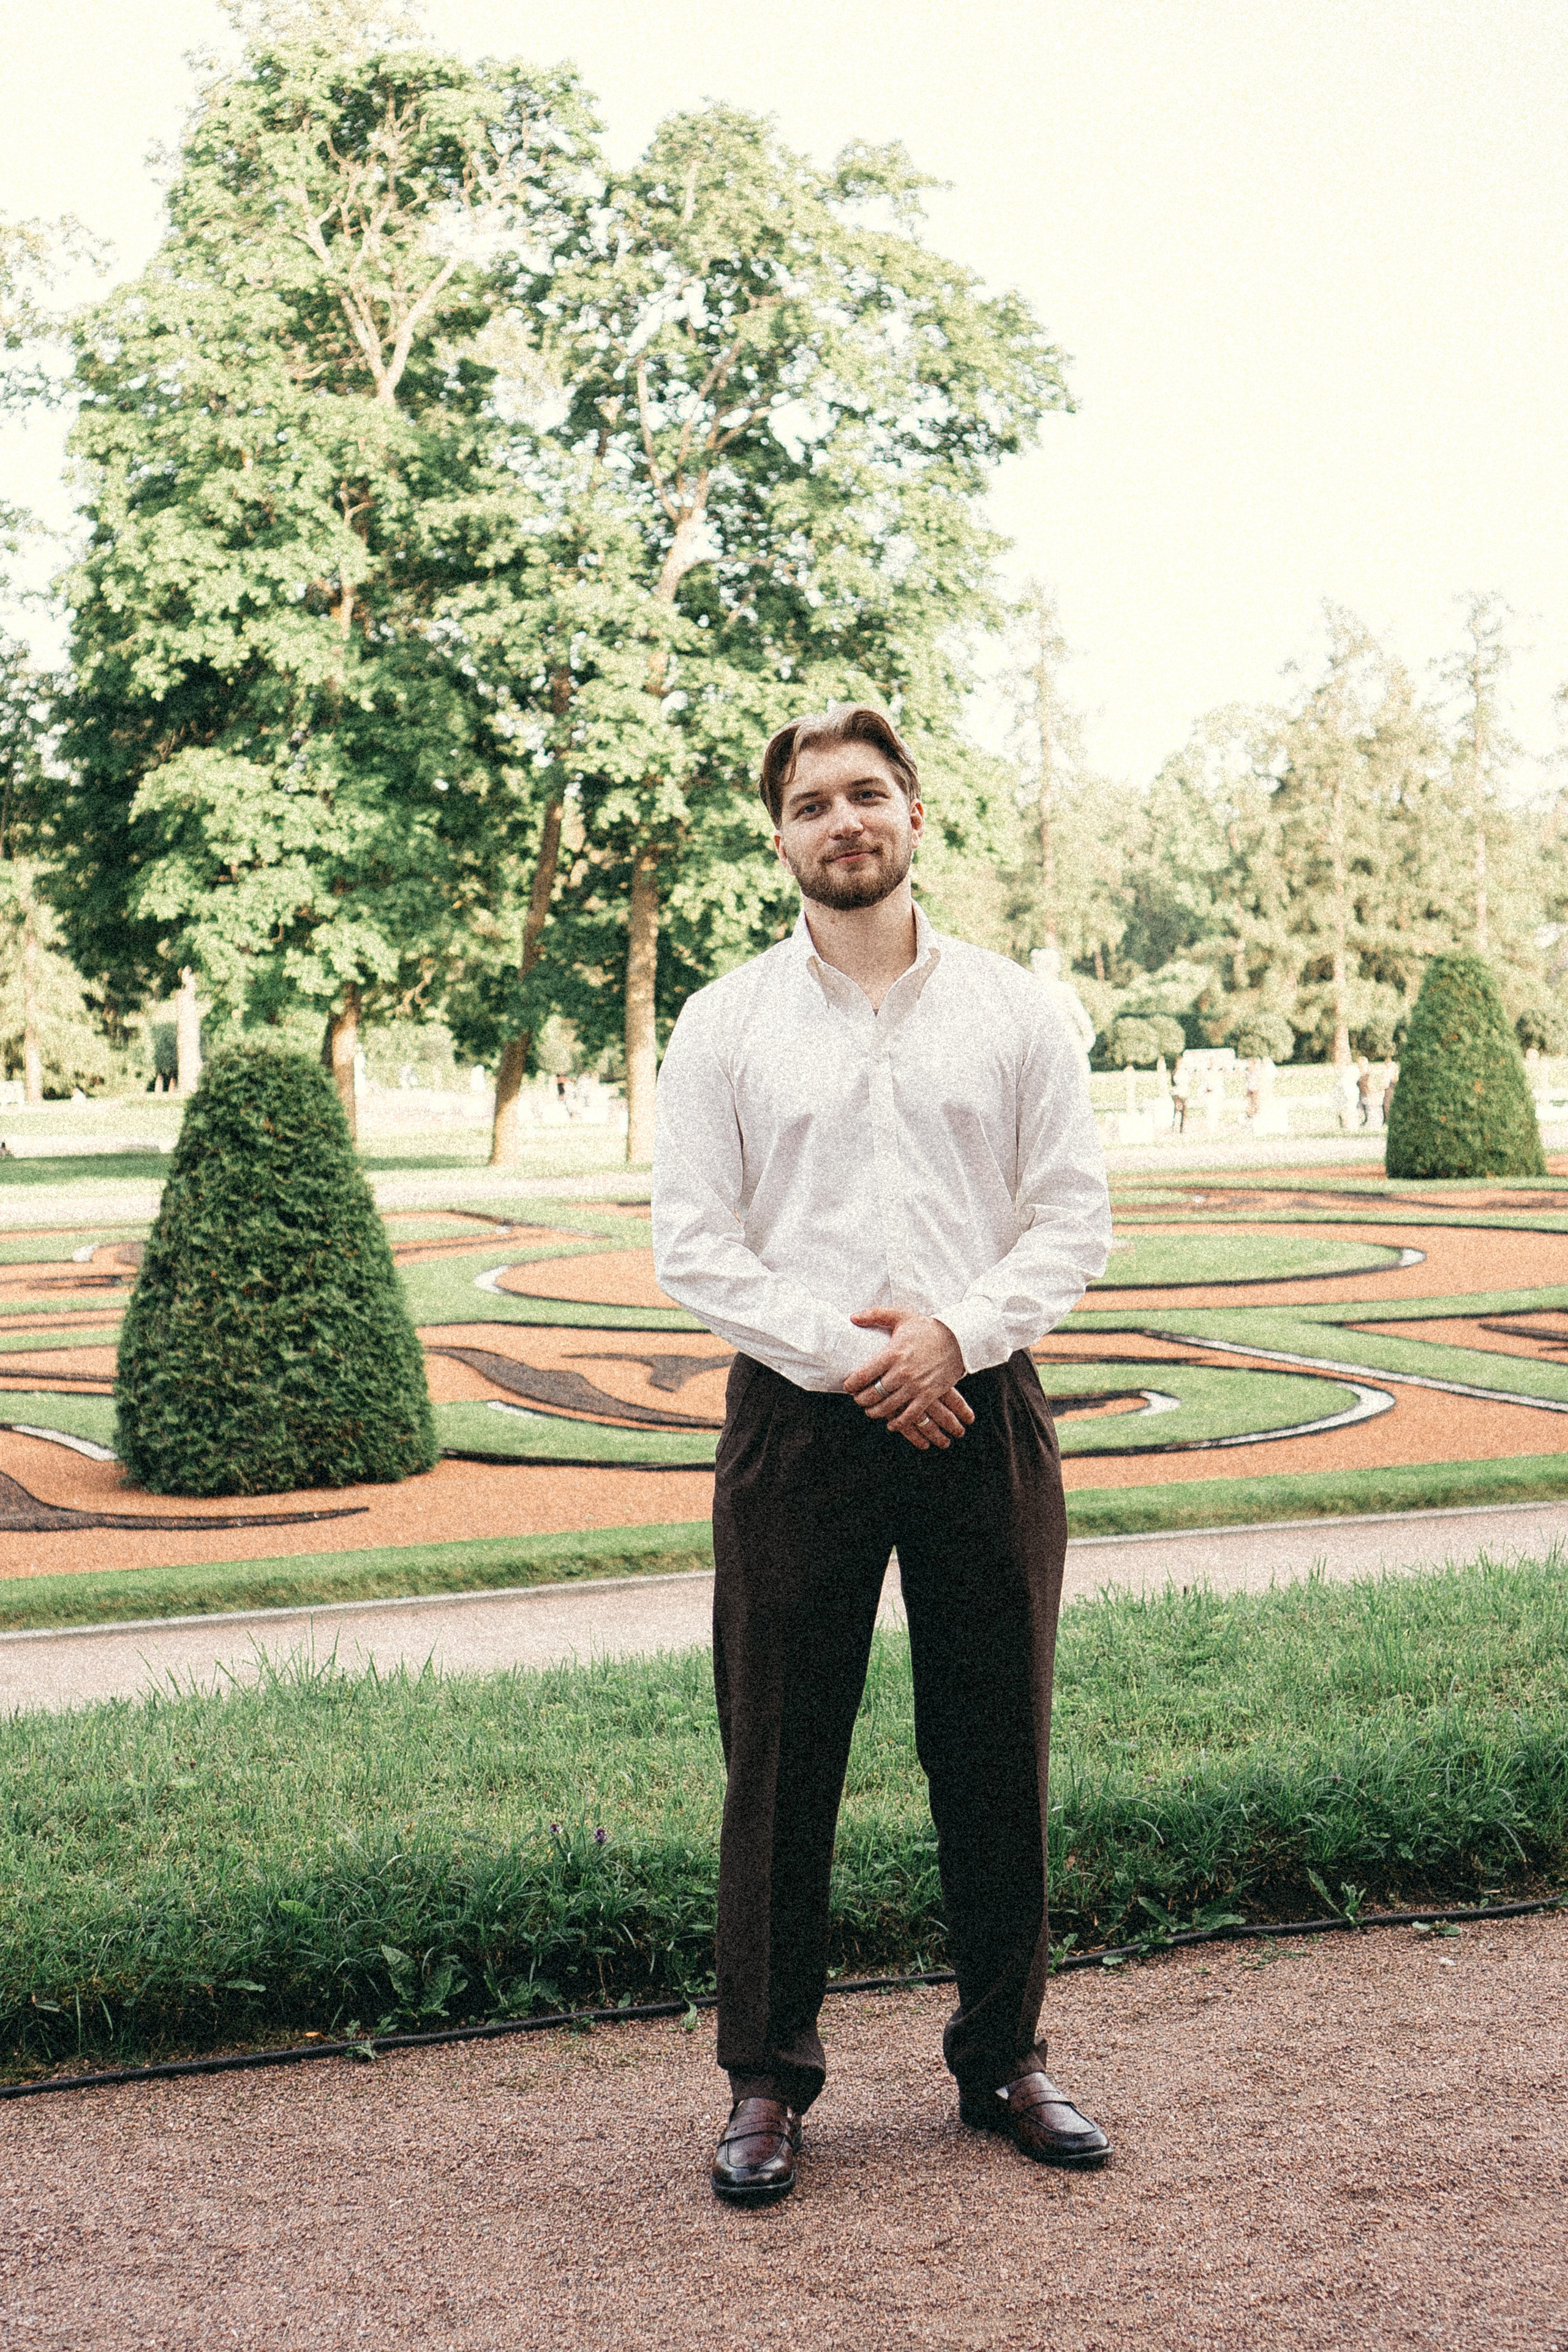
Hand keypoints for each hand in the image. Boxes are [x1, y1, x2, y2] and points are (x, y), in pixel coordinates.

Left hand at [844, 1309, 974, 1449]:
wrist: (958, 1338)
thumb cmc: (927, 1328)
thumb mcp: (901, 1315)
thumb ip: (875, 1314)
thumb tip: (852, 1317)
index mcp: (893, 1353)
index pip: (864, 1374)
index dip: (851, 1384)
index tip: (848, 1386)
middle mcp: (903, 1371)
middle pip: (873, 1393)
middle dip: (861, 1400)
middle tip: (858, 1399)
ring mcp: (916, 1385)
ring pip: (888, 1407)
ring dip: (875, 1412)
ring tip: (871, 1410)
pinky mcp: (929, 1394)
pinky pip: (910, 1415)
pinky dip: (899, 1423)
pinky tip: (892, 1424)